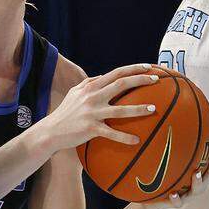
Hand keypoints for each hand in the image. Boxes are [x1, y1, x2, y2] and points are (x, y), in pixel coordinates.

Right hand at [46, 64, 162, 148]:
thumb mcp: (75, 93)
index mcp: (90, 87)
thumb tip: (106, 77)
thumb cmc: (66, 112)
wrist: (51, 131)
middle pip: (121, 84)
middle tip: (157, 80)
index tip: (149, 67)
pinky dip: (124, 137)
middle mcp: (92, 97)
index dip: (133, 68)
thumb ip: (90, 83)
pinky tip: (136, 140)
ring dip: (139, 109)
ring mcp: (92, 113)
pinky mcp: (91, 128)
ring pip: (120, 109)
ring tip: (154, 109)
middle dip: (140, 80)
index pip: (116, 73)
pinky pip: (111, 133)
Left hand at [162, 127, 208, 206]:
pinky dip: (177, 198)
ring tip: (196, 173)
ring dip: (198, 181)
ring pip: (198, 189)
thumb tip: (173, 121)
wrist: (151, 200)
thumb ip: (173, 148)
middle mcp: (197, 184)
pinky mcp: (176, 203)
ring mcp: (188, 195)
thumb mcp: (168, 162)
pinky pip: (178, 202)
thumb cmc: (163, 178)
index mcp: (198, 173)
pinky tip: (173, 193)